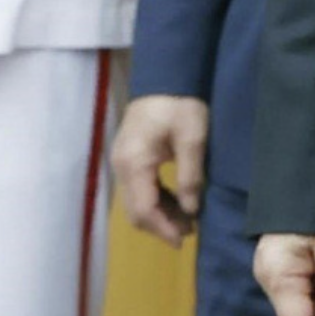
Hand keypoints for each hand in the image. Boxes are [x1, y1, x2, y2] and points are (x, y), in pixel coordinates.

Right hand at [110, 95, 209, 245]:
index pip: (144, 209)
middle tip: (189, 232)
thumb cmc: (181, 103)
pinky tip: (177, 203)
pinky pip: (139, 188)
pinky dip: (156, 200)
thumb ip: (190, 176)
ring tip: (188, 221)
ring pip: (136, 201)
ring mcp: (123, 162)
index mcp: (134, 163)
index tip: (184, 240)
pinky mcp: (129, 157)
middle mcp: (122, 166)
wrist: (166, 75)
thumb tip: (191, 210)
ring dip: (159, 214)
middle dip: (161, 226)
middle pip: (136, 210)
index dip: (163, 229)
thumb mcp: (193, 138)